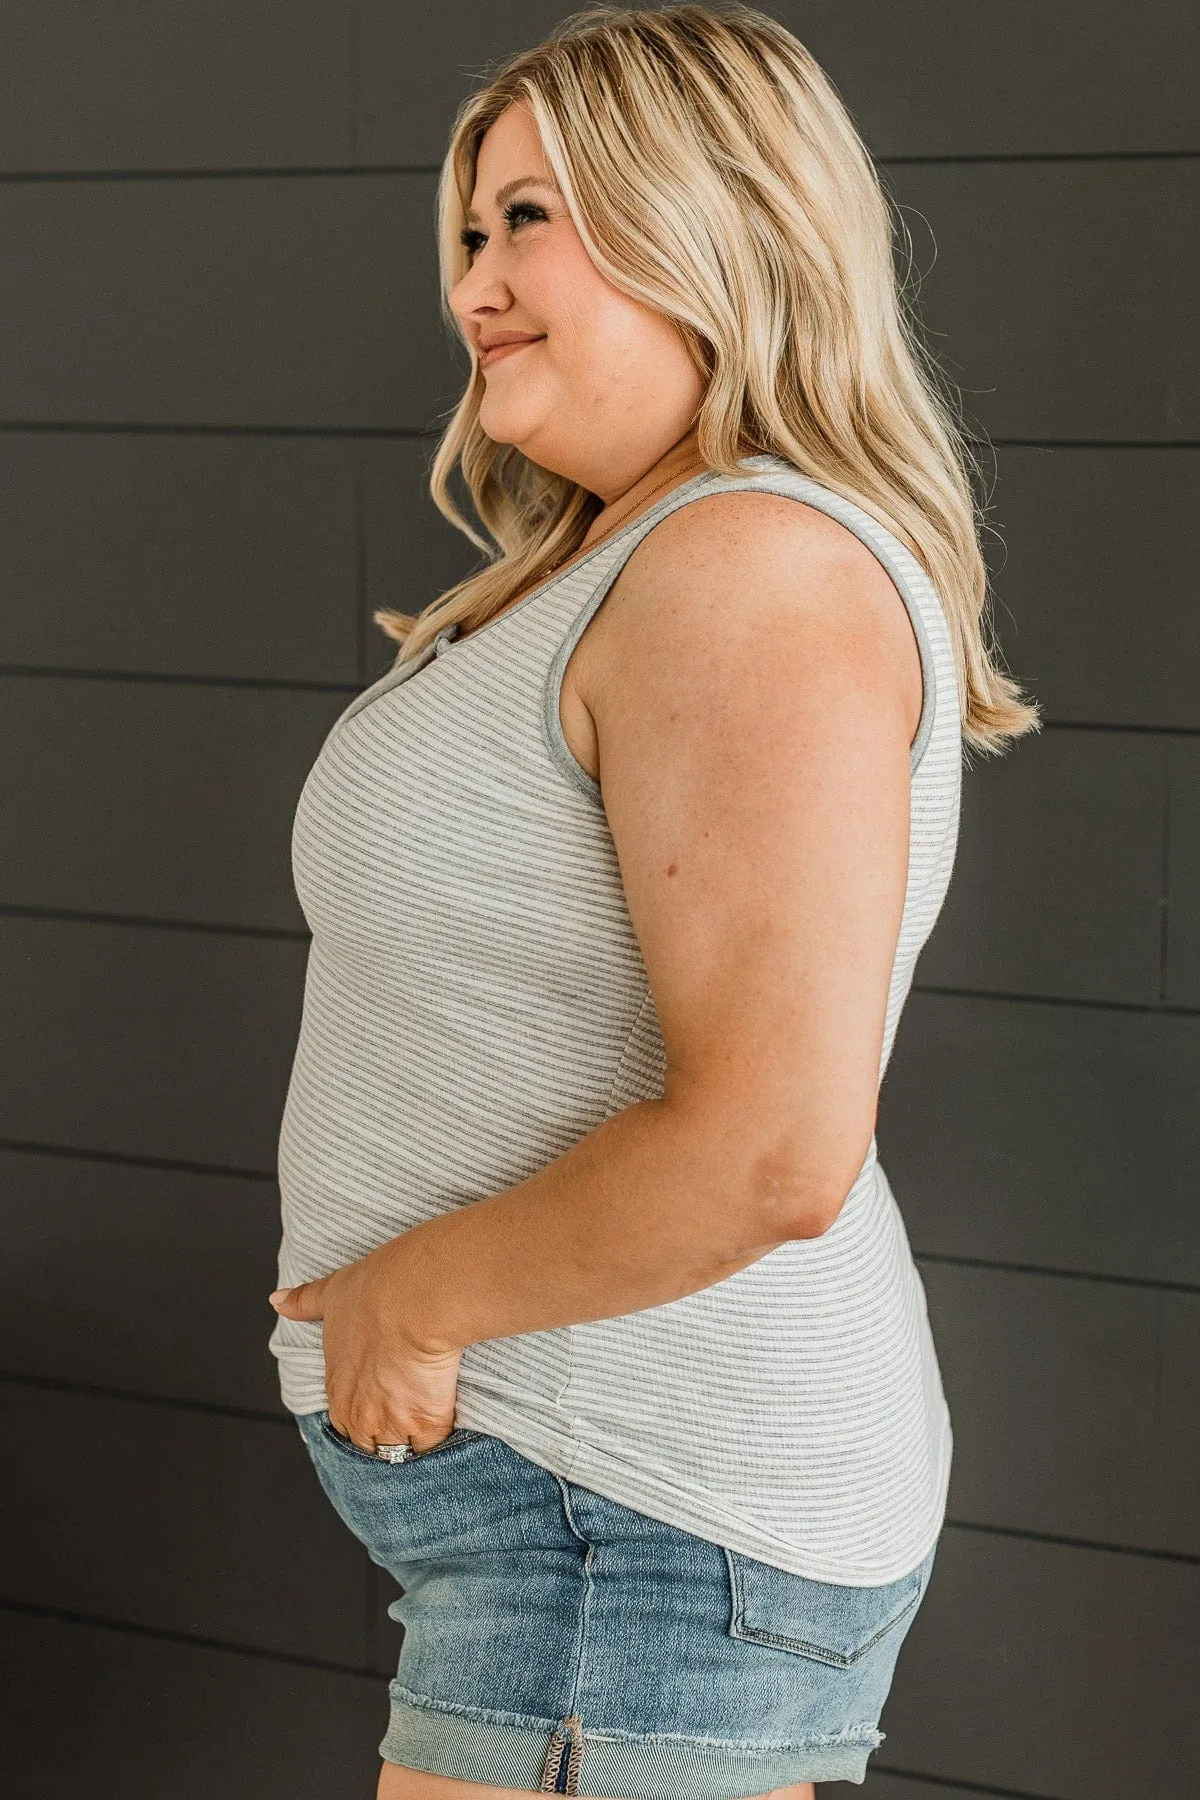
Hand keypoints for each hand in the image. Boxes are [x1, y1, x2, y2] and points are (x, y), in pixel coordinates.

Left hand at [269, 1242, 463, 1455]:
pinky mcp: (425, 1425)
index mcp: (337, 1388)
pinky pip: (433, 1445)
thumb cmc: (374, 1294)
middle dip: (385, 1435)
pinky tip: (450, 1417)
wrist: (412, 1300)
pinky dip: (442, 1435)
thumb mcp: (332, 1295)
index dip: (363, 1410)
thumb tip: (277, 1301)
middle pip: (369, 1444)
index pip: (343, 1419)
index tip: (380, 1398)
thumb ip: (304, 1302)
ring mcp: (391, 1424)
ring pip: (398, 1452)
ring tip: (429, 1422)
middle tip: (406, 1413)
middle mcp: (359, 1413)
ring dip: (411, 1441)